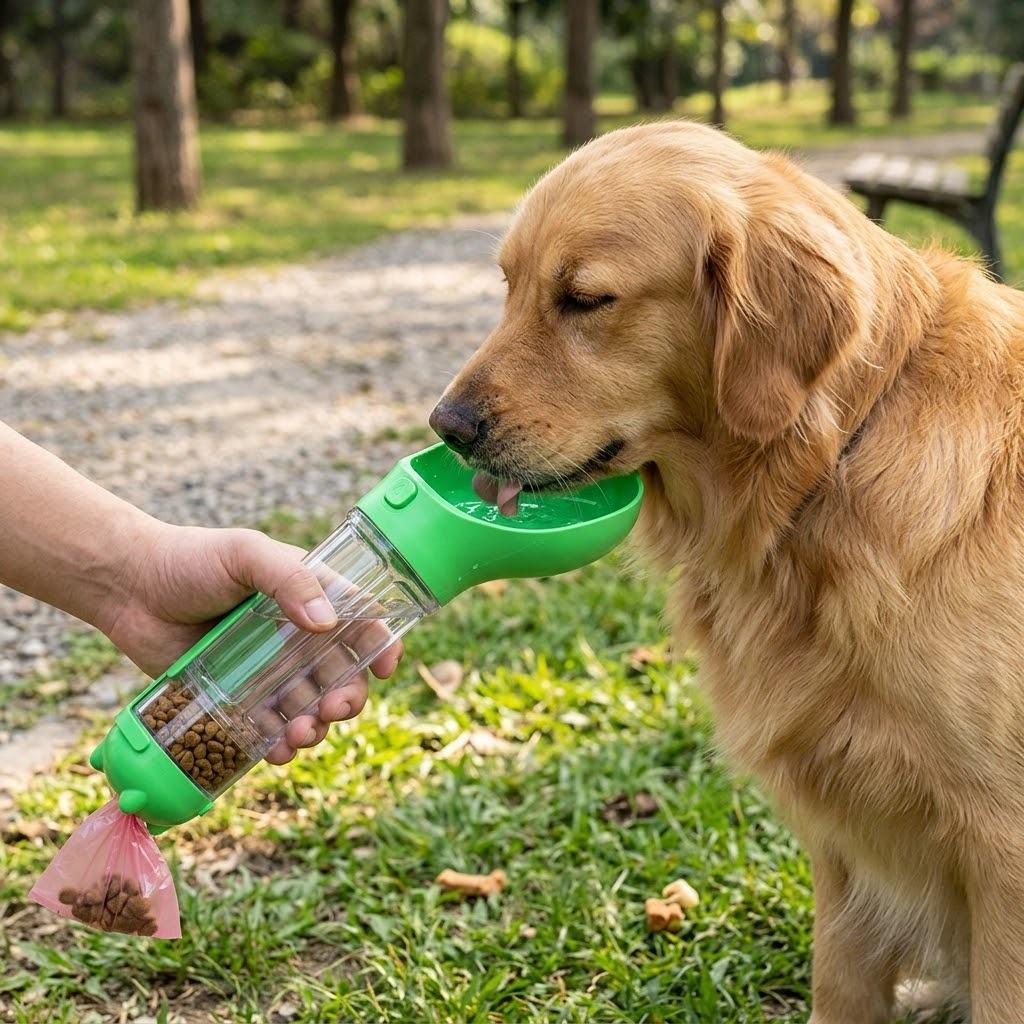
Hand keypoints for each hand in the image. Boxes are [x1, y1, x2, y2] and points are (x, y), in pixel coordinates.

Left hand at [102, 523, 402, 762]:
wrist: (128, 587)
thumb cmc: (190, 559)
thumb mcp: (246, 554)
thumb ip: (289, 579)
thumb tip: (327, 624)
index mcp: (310, 596)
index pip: (362, 622)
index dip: (382, 645)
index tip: (386, 667)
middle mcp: (297, 636)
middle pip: (343, 675)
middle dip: (347, 698)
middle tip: (332, 709)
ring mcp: (269, 670)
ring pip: (310, 708)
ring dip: (316, 728)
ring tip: (299, 734)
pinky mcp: (237, 698)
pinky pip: (268, 729)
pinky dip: (278, 744)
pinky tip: (275, 750)